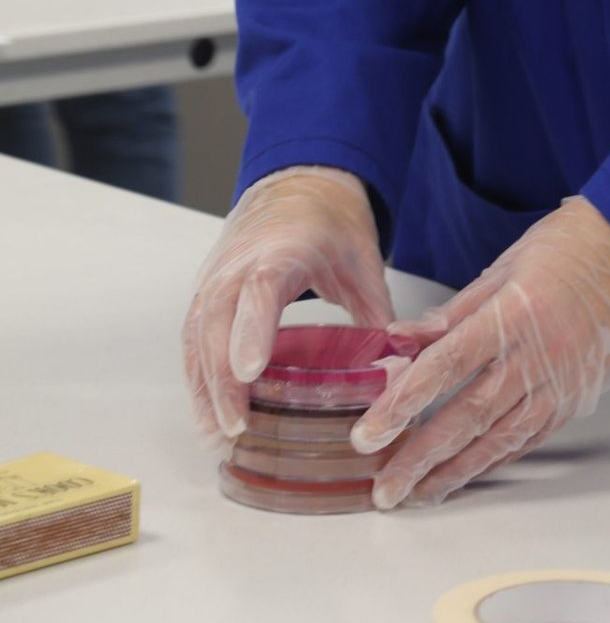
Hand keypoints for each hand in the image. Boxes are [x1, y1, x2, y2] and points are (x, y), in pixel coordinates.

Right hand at [182, 166, 392, 442]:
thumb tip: (401, 371)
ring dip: (205, 387)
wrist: (298, 184)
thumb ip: (378, 316)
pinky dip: (198, 377)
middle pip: (219, 322)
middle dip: (223, 379)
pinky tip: (209, 416)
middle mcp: (239, 263)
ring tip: (219, 439)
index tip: (249, 372)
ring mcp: (216, 276)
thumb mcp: (364, 262)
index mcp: (284, 249)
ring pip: (198, 336)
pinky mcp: (206, 291)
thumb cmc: (332, 222)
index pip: (260, 289)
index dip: (251, 330)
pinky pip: (193, 338)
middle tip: (235, 429)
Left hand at [352, 196, 609, 507]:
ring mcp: (560, 382)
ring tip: (417, 495)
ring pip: (498, 438)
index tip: (369, 434)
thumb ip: (453, 312)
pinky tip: (466, 474)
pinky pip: (529, 438)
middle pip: (466, 415)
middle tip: (384, 488)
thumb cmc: (571, 247)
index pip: (446, 367)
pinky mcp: (577, 398)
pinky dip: (494, 459)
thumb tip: (401, 341)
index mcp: (513, 314)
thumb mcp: (505, 266)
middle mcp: (536, 355)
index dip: (403, 404)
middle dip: (419, 457)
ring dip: (453, 472)